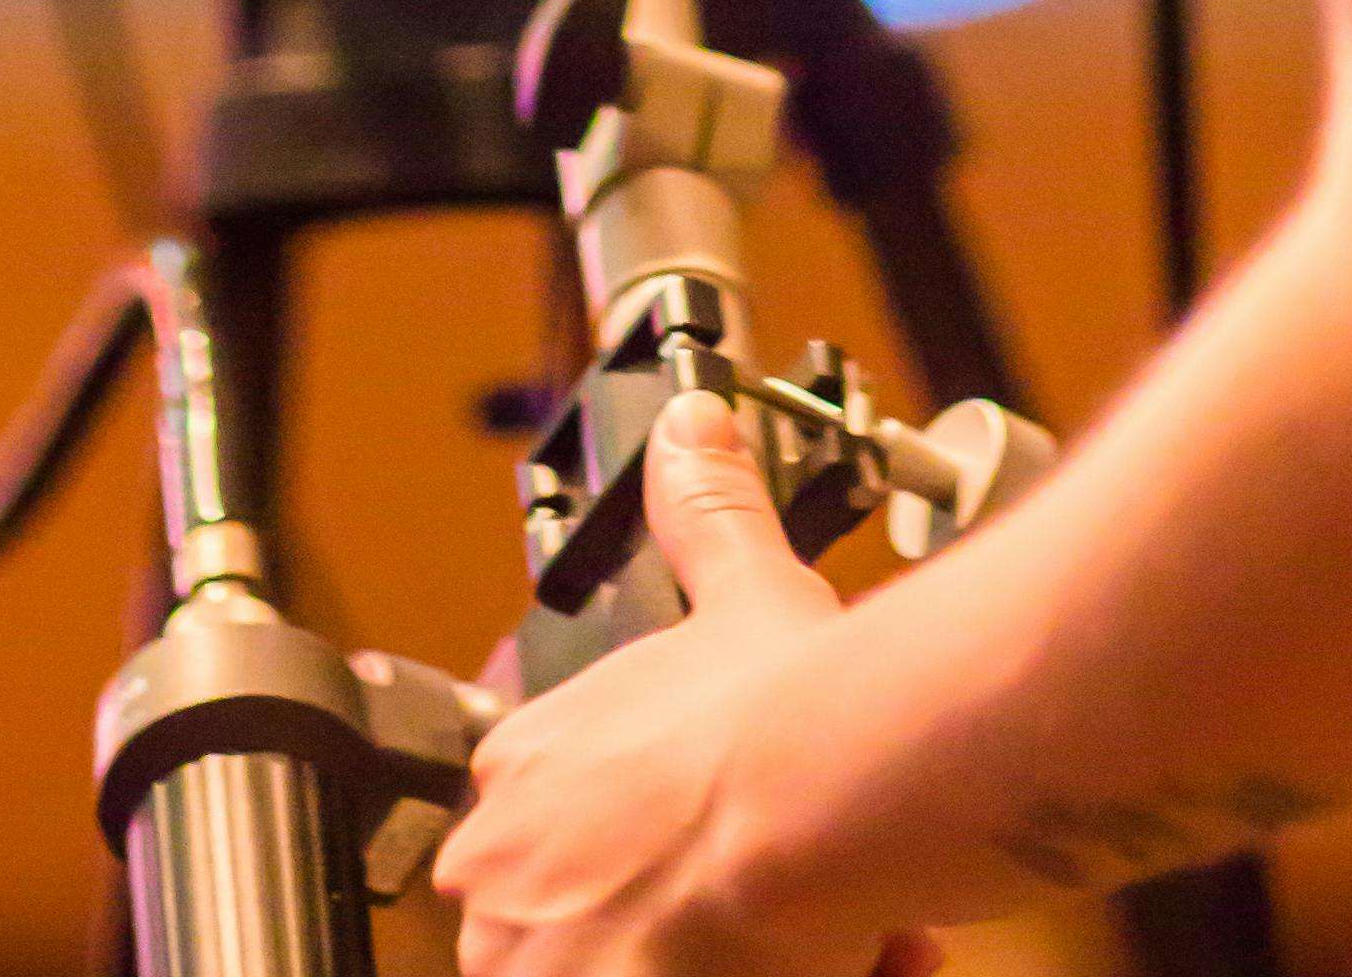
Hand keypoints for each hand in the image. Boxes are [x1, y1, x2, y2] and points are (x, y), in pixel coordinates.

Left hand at [433, 395, 936, 976]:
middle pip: (593, 913)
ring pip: (626, 967)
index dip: (661, 830)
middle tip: (778, 886)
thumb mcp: (743, 593)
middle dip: (689, 908)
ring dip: (730, 952)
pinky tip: (847, 958)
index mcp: (523, 767)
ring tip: (823, 934)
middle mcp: (504, 876)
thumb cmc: (779, 713)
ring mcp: (534, 965)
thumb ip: (706, 514)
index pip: (566, 826)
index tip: (725, 829)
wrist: (819, 798)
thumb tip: (692, 429)